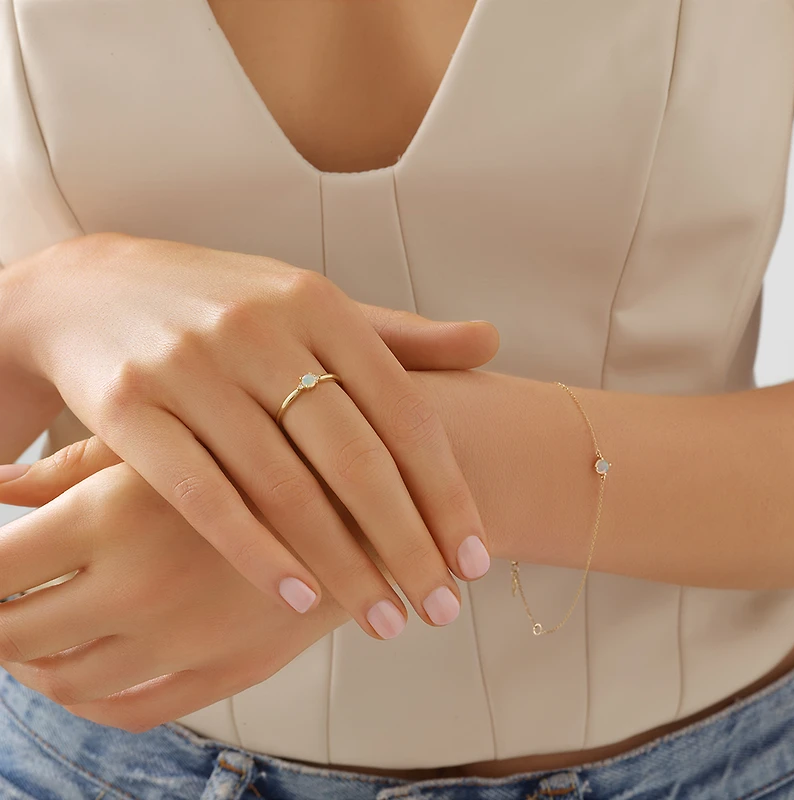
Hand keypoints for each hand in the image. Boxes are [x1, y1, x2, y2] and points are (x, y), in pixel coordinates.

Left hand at [0, 461, 348, 731]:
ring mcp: (185, 639)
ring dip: (32, 665)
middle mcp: (140, 586)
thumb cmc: (260, 442)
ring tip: (31, 637)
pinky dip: (91, 700)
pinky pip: (133, 711)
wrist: (370, 484)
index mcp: (114, 515)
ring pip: (66, 680)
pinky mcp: (228, 671)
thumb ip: (66, 467)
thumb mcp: (165, 436)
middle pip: (14, 636)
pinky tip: (85, 671)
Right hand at [3, 233, 497, 636]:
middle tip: (440, 610)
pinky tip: (297, 597)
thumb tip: (491, 342)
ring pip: (285, 486)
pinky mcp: (129, 404)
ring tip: (383, 620)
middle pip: (353, 458)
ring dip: (342, 565)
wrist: (88, 289)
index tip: (476, 560)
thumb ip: (399, 337)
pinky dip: (255, 551)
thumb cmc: (223, 307)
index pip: (403, 412)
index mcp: (319, 305)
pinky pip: (202, 494)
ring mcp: (191, 366)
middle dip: (406, 544)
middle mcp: (261, 330)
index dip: (446, 492)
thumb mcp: (310, 306)